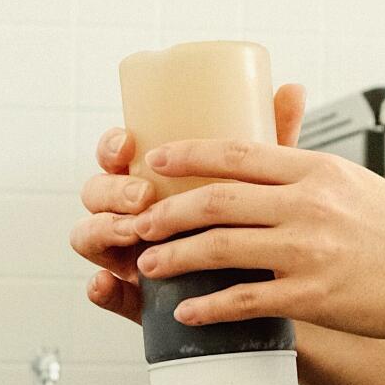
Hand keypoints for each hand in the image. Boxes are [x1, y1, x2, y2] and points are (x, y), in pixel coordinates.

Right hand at [70, 83, 306, 324]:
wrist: (268, 289)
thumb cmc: (258, 226)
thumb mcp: (263, 183)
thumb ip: (271, 141)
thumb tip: (293, 89)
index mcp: (150, 177)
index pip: (116, 154)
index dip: (111, 146)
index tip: (128, 144)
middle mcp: (131, 212)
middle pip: (97, 193)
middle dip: (112, 190)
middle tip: (143, 195)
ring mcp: (128, 253)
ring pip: (90, 236)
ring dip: (102, 229)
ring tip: (132, 232)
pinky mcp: (135, 296)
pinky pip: (104, 292)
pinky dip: (99, 288)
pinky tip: (106, 284)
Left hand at [126, 129, 384, 342]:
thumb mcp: (356, 183)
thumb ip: (308, 177)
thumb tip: (265, 169)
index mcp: (316, 170)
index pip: (237, 153)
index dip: (188, 155)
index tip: (155, 159)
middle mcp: (308, 205)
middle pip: (216, 200)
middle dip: (166, 212)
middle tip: (139, 223)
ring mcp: (308, 251)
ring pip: (220, 248)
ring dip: (174, 257)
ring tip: (148, 266)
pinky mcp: (313, 296)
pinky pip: (245, 300)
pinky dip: (208, 306)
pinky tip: (186, 311)